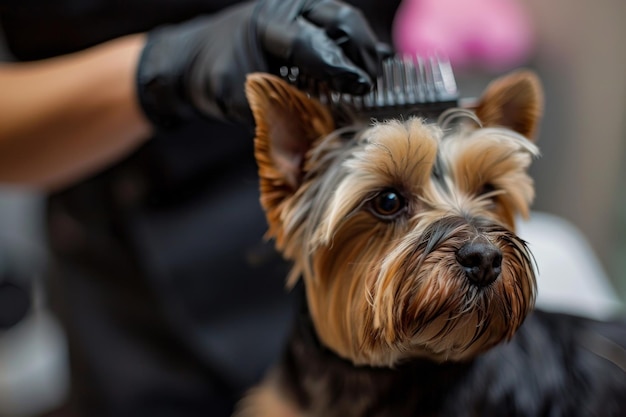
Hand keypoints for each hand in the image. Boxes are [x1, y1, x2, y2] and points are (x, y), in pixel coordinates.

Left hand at [136, 0, 388, 127]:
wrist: (194, 58)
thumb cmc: (211, 76)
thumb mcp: (232, 100)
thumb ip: (268, 118)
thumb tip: (302, 154)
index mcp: (268, 24)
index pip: (313, 44)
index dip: (340, 68)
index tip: (363, 87)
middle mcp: (287, 9)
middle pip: (340, 20)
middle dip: (361, 51)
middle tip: (373, 83)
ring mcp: (297, 11)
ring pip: (343, 20)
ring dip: (362, 47)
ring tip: (374, 77)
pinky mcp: (304, 20)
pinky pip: (337, 27)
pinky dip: (353, 47)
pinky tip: (366, 68)